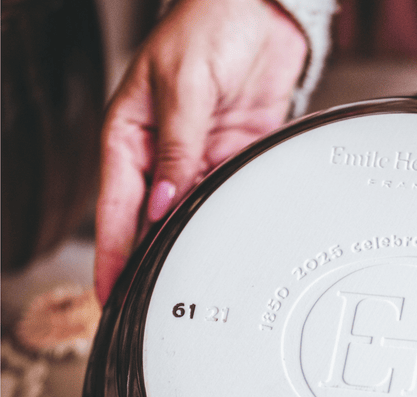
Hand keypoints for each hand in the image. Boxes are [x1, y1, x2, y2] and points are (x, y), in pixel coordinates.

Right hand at [94, 0, 306, 303]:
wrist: (261, 11)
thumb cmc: (209, 25)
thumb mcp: (183, 86)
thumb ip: (177, 150)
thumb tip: (165, 204)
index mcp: (131, 134)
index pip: (115, 207)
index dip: (112, 253)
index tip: (110, 292)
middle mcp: (161, 152)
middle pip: (149, 221)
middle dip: (148, 260)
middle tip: (149, 303)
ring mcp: (197, 158)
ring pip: (187, 215)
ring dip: (187, 244)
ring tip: (187, 283)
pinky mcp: (232, 157)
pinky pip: (224, 197)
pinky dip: (223, 220)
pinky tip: (222, 244)